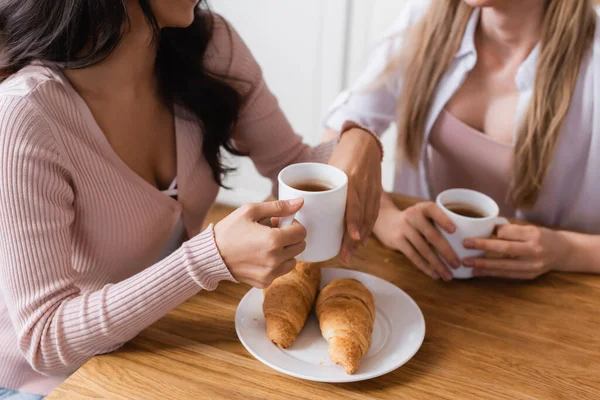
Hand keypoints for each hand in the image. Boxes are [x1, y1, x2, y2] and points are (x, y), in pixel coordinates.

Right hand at [214, 199, 306, 287]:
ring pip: (293, 260)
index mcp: (273, 239)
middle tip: (273, 232)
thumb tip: (299, 203)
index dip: (293, 224)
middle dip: (290, 237)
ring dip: (285, 252)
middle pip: (300, 246)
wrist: (211, 254)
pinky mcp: (264, 282)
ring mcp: (270, 273)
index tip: (280, 222)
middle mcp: (275, 259)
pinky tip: (260, 256)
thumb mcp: (251, 211)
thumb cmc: (229, 230)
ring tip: (267, 245)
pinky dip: (276, 264)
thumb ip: (278, 207)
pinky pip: (280, 271)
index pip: (301, 232)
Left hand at [328, 128, 382, 262]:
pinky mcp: (378, 193)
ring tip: (351, 253)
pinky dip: (368, 229)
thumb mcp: (329, 167)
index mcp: (350, 179)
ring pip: (369, 219)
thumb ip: (318, 186)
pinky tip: (361, 241)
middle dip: (354, 239)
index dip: (354, 222)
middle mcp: (363, 186)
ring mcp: (373, 190)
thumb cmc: (342, 155)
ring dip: (361, 238)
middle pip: (362, 217)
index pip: (354, 205)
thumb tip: (295, 207)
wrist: (364, 142)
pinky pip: (374, 215)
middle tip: (345, 256)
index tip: (352, 237)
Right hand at [373, 201, 458, 280]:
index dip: (443, 219)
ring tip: (448, 275)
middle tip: (457, 264)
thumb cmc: (413, 220)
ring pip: (423, 249)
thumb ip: (437, 222)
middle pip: (431, 235)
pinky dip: (425, 267)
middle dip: (446, 251)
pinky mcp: (397, 241)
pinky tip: (434, 275)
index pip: (433, 210)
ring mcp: (403, 228)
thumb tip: (463, 243)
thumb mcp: (422, 213)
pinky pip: (413, 256)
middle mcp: (412, 216)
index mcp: (422, 208)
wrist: (385, 221)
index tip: (454, 230)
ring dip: (437, 264)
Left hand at [463, 225, 569, 279]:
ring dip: (484, 265)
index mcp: (534, 234)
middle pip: (506, 249)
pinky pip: (507, 275)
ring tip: (467, 264)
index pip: (509, 232)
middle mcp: (535, 250)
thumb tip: (485, 228)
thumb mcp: (530, 228)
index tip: (475, 232)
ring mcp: (533, 266)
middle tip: (465, 245)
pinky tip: (478, 272)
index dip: (492, 233)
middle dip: (484, 247)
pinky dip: (491, 273)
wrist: (563, 252)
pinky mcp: (529, 276)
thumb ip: (510, 230)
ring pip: (504, 266)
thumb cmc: (542, 236)